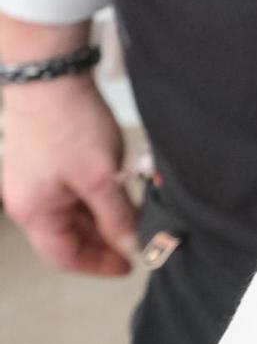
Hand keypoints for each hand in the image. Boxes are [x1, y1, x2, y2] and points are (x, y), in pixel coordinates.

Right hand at [1, 75, 135, 275]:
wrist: (49, 77)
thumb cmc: (70, 128)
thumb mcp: (100, 178)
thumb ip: (116, 216)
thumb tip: (131, 245)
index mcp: (33, 213)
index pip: (64, 256)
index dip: (98, 265)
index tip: (130, 266)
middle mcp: (28, 201)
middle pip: (68, 235)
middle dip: (104, 241)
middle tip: (141, 240)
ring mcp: (34, 180)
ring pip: (72, 213)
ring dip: (102, 218)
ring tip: (136, 215)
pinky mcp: (45, 161)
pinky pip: (72, 192)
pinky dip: (95, 198)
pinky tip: (121, 191)